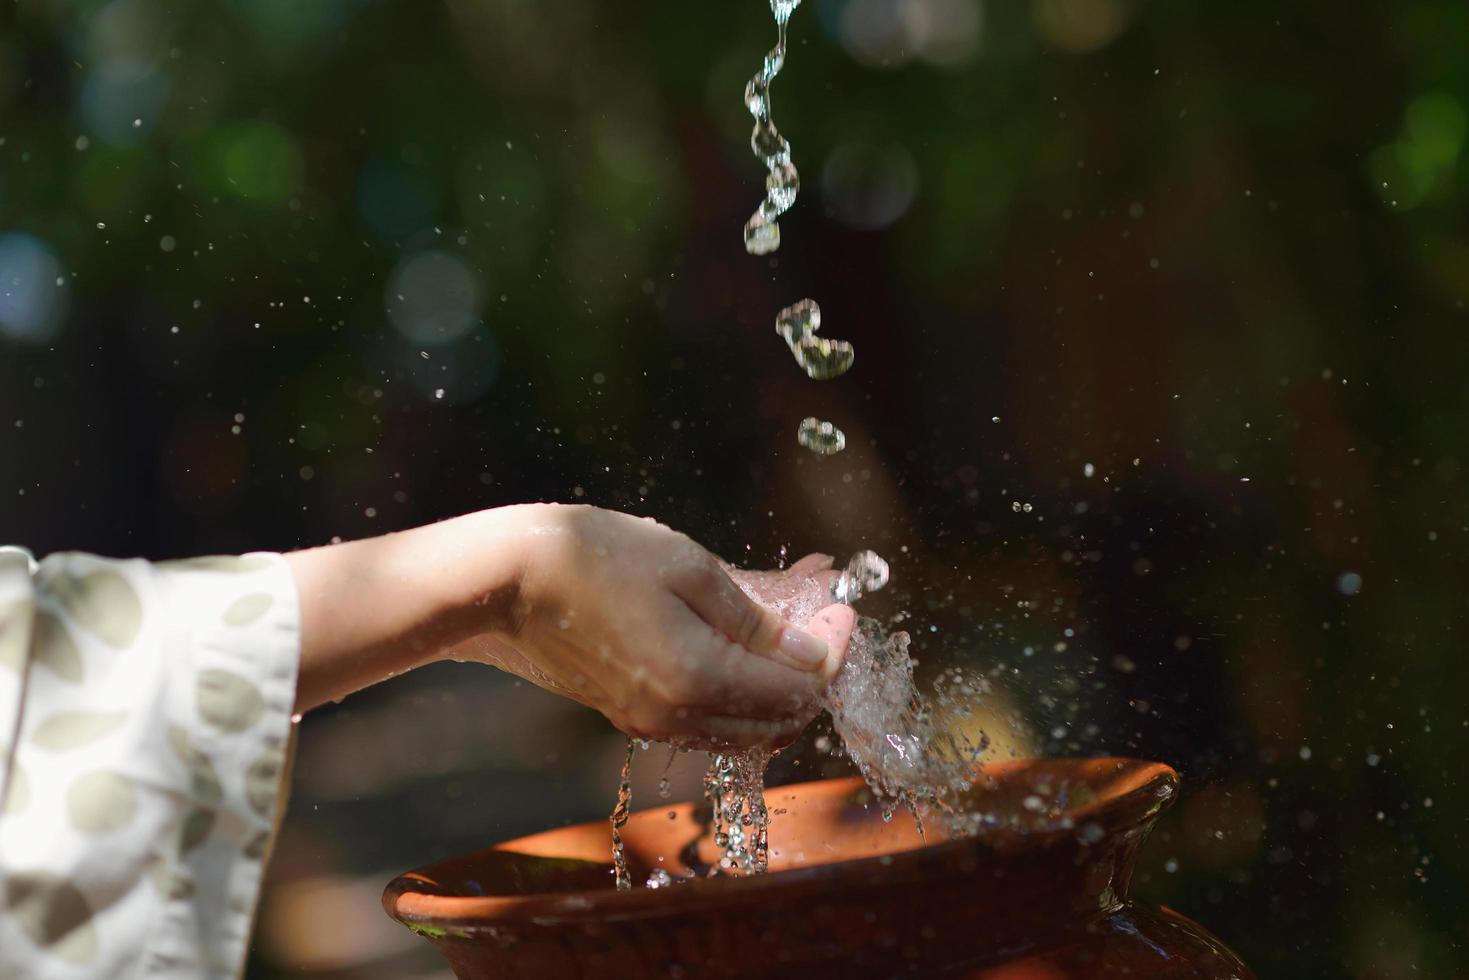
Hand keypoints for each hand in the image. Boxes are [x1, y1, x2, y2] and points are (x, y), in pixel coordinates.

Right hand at [447, 506, 855, 747]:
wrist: (503, 582)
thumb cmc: (595, 557)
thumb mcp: (687, 567)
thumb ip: (755, 615)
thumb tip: (811, 649)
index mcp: (700, 679)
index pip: (801, 686)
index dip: (833, 645)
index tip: (843, 600)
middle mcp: (680, 717)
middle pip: (781, 717)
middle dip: (814, 667)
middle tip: (824, 611)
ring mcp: (652, 721)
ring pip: (747, 726)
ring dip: (780, 679)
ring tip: (792, 618)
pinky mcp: (631, 713)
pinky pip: (709, 719)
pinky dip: (741, 686)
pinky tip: (743, 635)